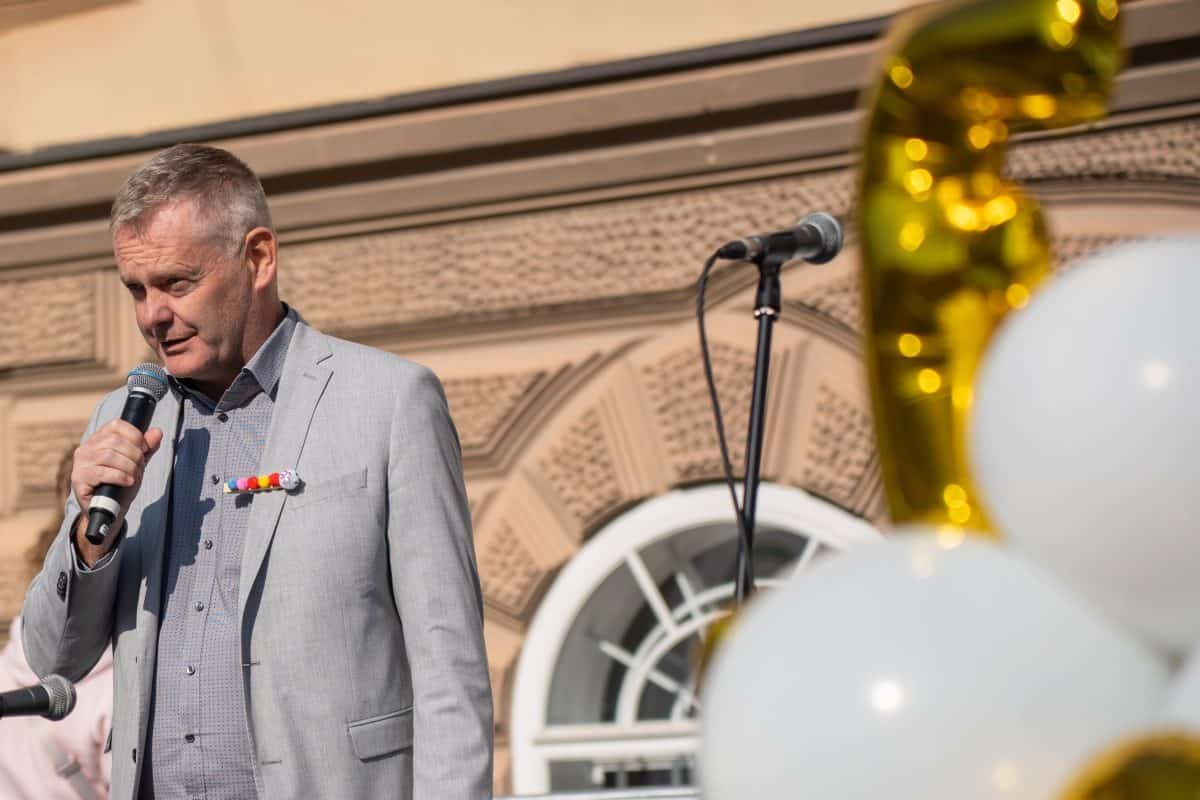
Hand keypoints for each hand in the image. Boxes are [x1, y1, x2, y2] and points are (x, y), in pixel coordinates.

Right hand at [71, 420, 163, 564]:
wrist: (109, 511)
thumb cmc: (121, 485)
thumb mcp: (137, 464)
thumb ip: (147, 448)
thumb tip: (157, 432)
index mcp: (99, 439)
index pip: (117, 425)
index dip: (135, 436)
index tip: (144, 450)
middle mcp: (86, 448)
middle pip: (115, 441)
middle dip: (135, 456)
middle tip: (139, 469)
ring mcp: (80, 464)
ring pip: (109, 456)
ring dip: (129, 467)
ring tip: (133, 477)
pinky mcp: (79, 479)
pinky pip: (102, 473)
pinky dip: (120, 477)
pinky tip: (128, 482)